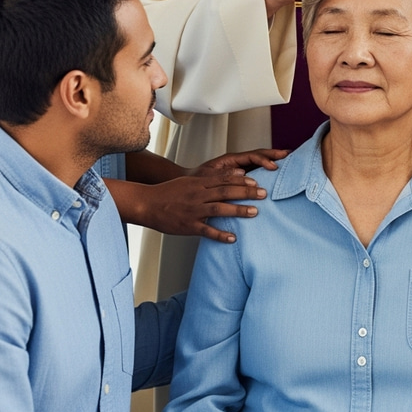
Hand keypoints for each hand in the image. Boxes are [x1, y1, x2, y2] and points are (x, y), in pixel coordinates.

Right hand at [130, 173, 270, 241]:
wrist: (147, 203)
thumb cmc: (170, 192)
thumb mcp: (190, 181)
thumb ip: (211, 179)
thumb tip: (235, 174)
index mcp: (199, 183)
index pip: (224, 180)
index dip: (242, 180)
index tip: (257, 181)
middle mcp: (198, 195)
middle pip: (226, 192)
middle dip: (246, 192)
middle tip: (263, 193)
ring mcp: (193, 211)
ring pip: (219, 209)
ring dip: (238, 210)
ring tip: (255, 212)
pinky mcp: (188, 226)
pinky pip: (206, 231)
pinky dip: (220, 234)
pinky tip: (233, 238)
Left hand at [187, 148, 287, 175]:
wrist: (188, 188)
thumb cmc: (197, 180)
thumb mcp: (208, 177)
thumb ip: (224, 174)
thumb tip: (242, 173)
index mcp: (230, 160)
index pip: (251, 156)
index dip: (264, 160)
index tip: (274, 166)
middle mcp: (237, 163)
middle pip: (259, 155)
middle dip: (273, 154)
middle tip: (288, 154)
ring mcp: (239, 168)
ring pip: (259, 161)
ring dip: (272, 159)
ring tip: (287, 159)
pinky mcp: (239, 176)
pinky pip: (256, 171)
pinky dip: (266, 168)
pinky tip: (276, 171)